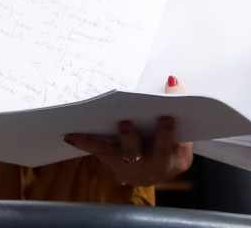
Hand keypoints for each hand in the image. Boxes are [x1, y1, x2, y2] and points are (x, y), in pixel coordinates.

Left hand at [63, 74, 193, 186]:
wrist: (161, 165)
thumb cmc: (172, 136)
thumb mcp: (182, 126)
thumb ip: (176, 107)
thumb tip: (170, 80)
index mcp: (176, 159)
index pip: (171, 145)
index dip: (167, 131)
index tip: (166, 114)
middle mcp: (154, 169)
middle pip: (140, 154)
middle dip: (132, 139)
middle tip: (124, 123)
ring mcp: (133, 171)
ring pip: (116, 155)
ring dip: (100, 141)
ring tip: (86, 129)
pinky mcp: (116, 166)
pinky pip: (99, 153)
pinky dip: (84, 143)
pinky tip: (69, 134)